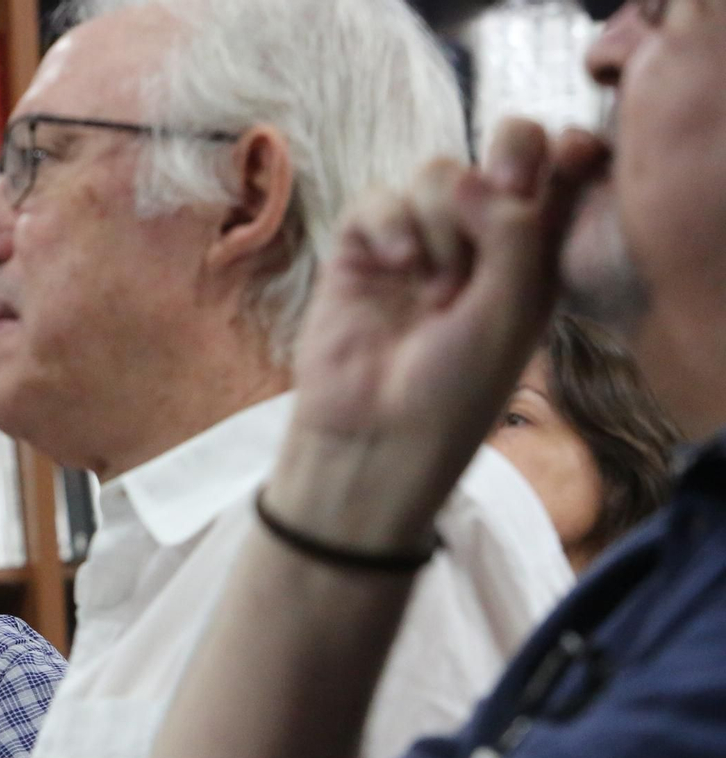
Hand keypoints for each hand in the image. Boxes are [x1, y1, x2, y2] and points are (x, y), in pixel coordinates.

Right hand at [274, 119, 606, 549]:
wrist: (376, 438)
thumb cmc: (455, 392)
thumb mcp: (513, 310)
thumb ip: (513, 229)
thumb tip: (469, 173)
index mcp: (535, 258)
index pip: (560, 176)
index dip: (565, 151)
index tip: (566, 158)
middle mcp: (479, 243)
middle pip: (500, 152)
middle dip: (506, 157)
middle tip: (503, 192)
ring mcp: (418, 244)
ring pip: (437, 174)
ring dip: (443, 222)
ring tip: (436, 290)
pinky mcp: (359, 253)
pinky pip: (377, 201)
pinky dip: (389, 223)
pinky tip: (397, 266)